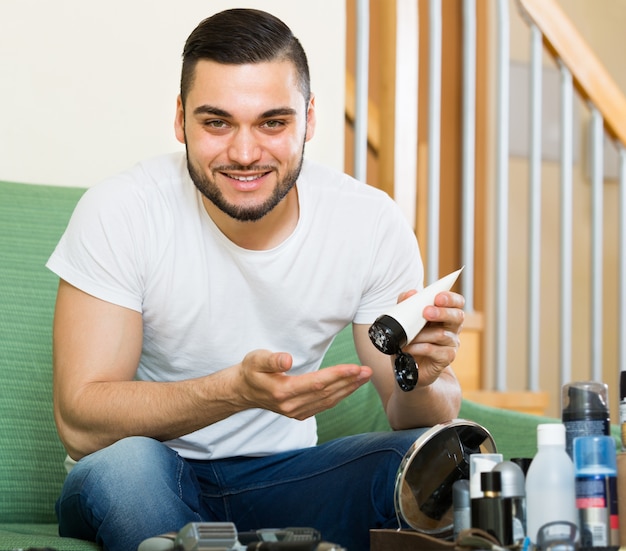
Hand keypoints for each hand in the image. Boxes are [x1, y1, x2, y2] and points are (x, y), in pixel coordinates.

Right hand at [236, 350, 371, 419]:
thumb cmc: (250, 371)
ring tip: (364, 377)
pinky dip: (340, 396)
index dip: (338, 374)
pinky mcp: (300, 413)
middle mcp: (291, 406)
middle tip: (368, 371)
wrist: (242, 391)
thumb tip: (287, 360)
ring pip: (328, 401)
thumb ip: (271, 360)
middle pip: (327, 393)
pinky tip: (349, 387)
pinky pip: (324, 405)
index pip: (317, 383)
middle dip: (349, 381)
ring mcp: (296, 412)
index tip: (355, 367)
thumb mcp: (256, 359)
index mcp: (283, 391)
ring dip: (348, 389)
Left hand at [396, 290, 464, 386]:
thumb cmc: (409, 340)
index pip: (457, 303)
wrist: (407, 366)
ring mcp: (451, 344)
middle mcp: (452, 328)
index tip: (438, 297)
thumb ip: (406, 304)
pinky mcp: (446, 358)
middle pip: (457, 316)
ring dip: (422, 334)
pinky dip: (419, 348)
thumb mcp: (404, 321)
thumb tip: (411, 293)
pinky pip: (434, 350)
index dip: (450, 298)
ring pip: (442, 334)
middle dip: (442, 312)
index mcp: (445, 315)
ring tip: (408, 337)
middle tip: (426, 312)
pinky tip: (408, 348)